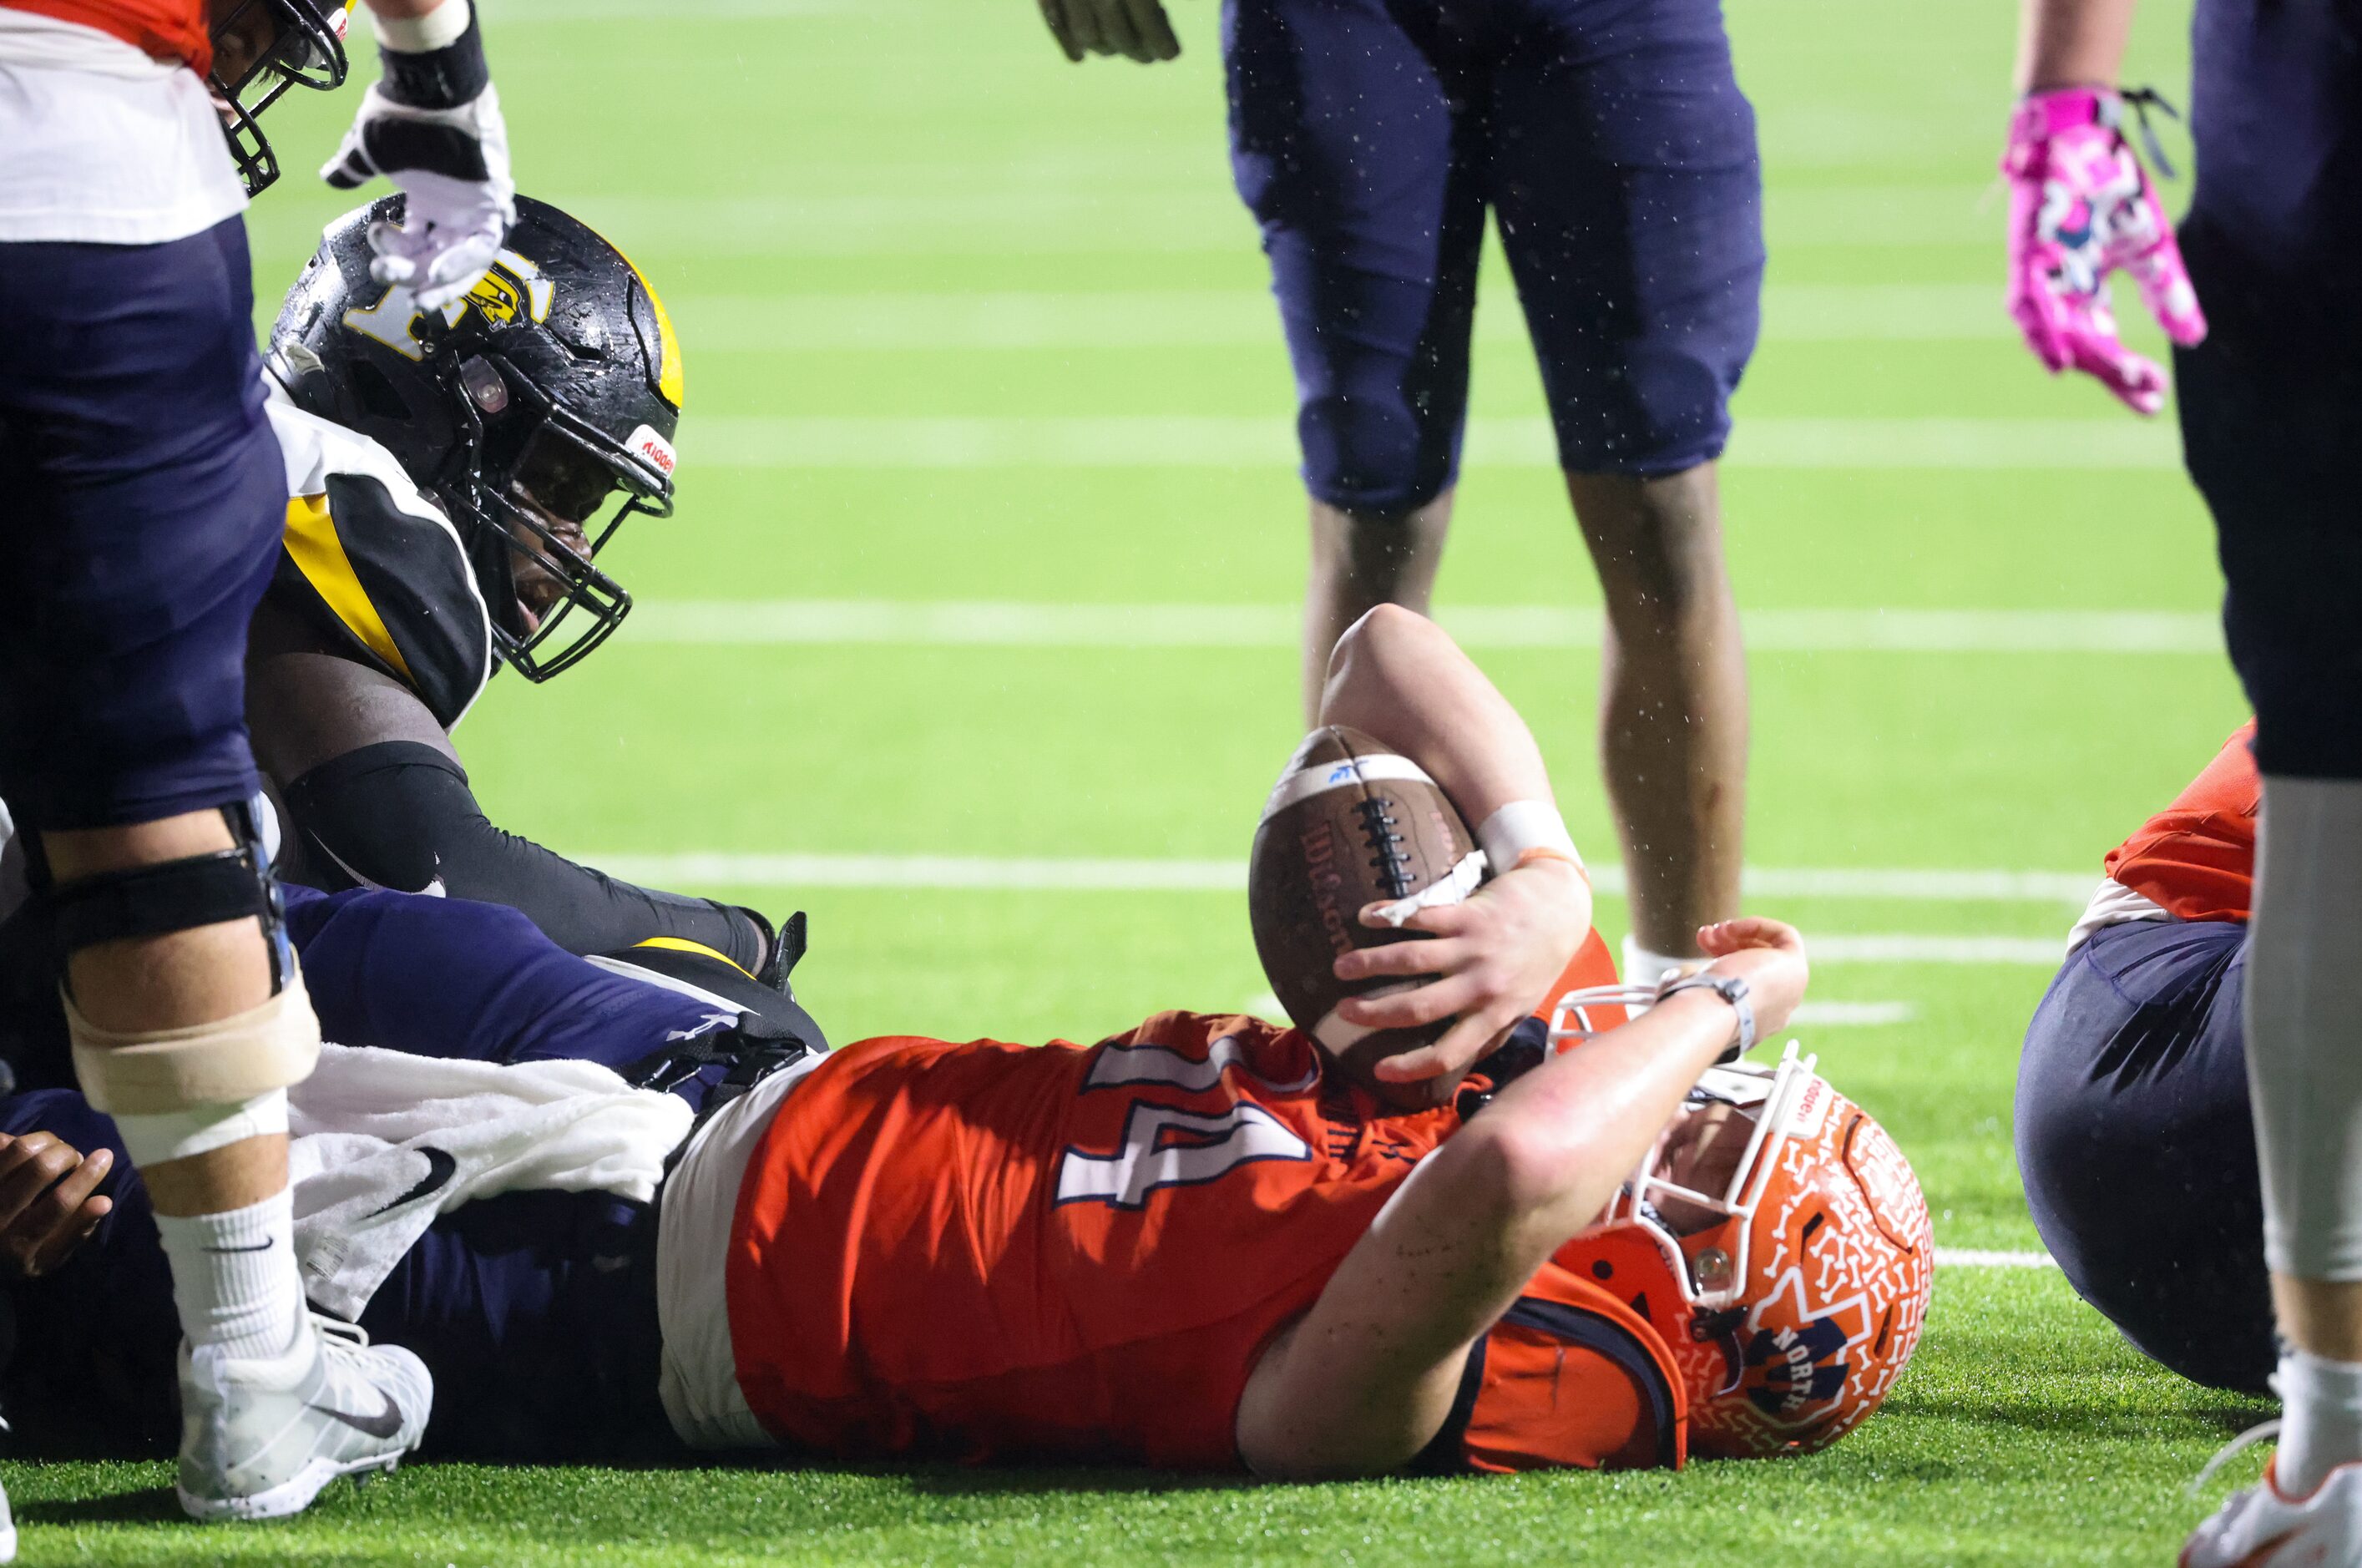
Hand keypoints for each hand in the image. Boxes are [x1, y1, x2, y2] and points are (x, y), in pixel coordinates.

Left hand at [0, 1130, 112, 1280]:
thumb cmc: (17, 1259)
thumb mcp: (49, 1259)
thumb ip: (76, 1231)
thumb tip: (104, 1201)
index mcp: (22, 1242)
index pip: (60, 1203)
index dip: (87, 1176)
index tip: (106, 1156)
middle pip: (40, 1169)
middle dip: (68, 1154)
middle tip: (75, 1159)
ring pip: (18, 1149)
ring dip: (46, 1141)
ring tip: (54, 1149)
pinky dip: (15, 1139)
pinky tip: (28, 1149)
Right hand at [321, 81, 515, 312]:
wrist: (428, 91)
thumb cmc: (400, 114)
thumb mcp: (369, 148)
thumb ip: (353, 167)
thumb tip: (330, 175)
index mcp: (426, 197)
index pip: (417, 241)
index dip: (398, 256)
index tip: (378, 257)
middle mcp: (452, 207)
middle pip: (439, 257)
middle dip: (417, 279)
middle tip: (395, 286)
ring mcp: (473, 207)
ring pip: (464, 260)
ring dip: (440, 281)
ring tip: (419, 294)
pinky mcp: (491, 205)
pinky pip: (482, 245)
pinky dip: (462, 263)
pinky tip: (437, 273)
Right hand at [1038, 0, 1179, 61]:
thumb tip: (1157, 16)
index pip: (1145, 13)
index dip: (1161, 38)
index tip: (1172, 55)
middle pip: (1118, 31)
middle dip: (1137, 50)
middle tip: (1149, 57)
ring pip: (1087, 35)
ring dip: (1108, 48)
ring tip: (1121, 48)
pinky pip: (1054, 25)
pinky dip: (1068, 45)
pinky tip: (1079, 57)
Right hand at [1330, 857, 1592, 1089]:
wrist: (1561, 907)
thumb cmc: (1540, 960)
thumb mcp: (1524, 1006)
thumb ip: (1495, 1033)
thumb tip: (1466, 1063)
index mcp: (1494, 1015)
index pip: (1449, 1052)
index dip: (1412, 1066)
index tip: (1379, 1070)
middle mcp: (1482, 986)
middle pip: (1419, 1006)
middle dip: (1375, 1012)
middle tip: (1344, 1011)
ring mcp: (1474, 949)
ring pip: (1412, 960)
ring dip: (1371, 963)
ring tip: (1341, 967)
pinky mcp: (1469, 913)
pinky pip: (1421, 916)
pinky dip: (1388, 916)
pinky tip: (1365, 917)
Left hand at [1691, 917, 1809, 1042]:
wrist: (1709, 1016)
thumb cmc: (1693, 1010)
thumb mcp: (1686, 996)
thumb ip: (1690, 987)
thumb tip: (1684, 974)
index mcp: (1752, 1025)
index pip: (1745, 987)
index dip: (1722, 963)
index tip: (1699, 951)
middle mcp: (1775, 1011)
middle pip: (1757, 967)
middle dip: (1729, 945)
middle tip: (1705, 936)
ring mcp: (1789, 991)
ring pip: (1771, 952)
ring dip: (1740, 934)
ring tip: (1714, 931)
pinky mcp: (1796, 969)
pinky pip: (1785, 937)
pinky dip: (1758, 925)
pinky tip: (1733, 927)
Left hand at [2002, 86, 2205, 415]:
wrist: (2081, 134)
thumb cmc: (2110, 188)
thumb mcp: (2149, 247)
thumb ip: (2166, 293)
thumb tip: (2194, 339)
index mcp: (2086, 290)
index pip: (2104, 343)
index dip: (2126, 374)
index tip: (2153, 400)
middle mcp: (2059, 290)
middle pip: (2084, 345)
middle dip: (2115, 372)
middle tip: (2145, 394)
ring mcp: (2040, 274)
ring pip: (2059, 330)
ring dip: (2087, 356)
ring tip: (2118, 378)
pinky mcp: (2026, 255)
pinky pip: (2029, 302)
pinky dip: (2042, 332)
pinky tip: (2059, 360)